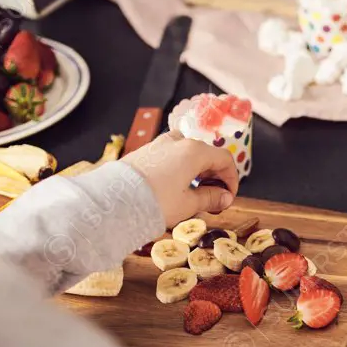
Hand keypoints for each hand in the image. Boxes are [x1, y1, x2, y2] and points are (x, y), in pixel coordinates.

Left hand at [121, 131, 239, 227]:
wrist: (115, 201)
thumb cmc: (154, 202)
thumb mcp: (188, 204)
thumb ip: (210, 198)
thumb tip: (224, 198)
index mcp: (194, 151)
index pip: (224, 159)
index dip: (232, 179)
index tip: (228, 197)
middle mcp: (178, 142)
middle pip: (207, 154)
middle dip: (215, 177)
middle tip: (215, 199)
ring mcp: (160, 144)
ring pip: (189, 154)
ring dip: (198, 172)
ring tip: (195, 194)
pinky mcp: (146, 152)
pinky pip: (172, 156)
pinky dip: (181, 169)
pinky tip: (177, 188)